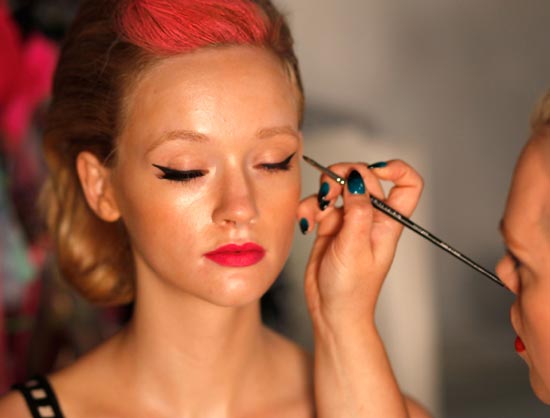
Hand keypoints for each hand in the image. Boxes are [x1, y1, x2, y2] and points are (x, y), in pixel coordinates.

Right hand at [297, 160, 422, 333]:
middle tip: (329, 192)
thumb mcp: (356, 247)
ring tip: (315, 214)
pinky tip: (307, 225)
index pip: (407, 184)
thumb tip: (357, 177)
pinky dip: (309, 209)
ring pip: (337, 187)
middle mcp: (371, 217)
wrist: (331, 311)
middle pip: (363, 177)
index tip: (375, 171)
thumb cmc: (352, 290)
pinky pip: (319, 204)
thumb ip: (358, 210)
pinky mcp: (330, 226)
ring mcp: (349, 220)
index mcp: (388, 221)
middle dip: (344, 177)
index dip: (395, 170)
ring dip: (322, 194)